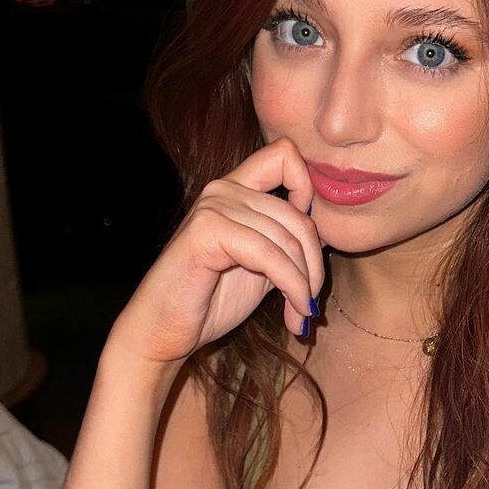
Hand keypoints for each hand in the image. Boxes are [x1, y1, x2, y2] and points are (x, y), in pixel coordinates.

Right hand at [106, 137, 322, 370]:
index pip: (284, 155)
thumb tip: (324, 236)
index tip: (311, 242)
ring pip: (288, 237)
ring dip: (304, 284)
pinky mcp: (206, 231)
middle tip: (310, 303)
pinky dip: (290, 286)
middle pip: (299, 213)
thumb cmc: (210, 301)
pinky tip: (293, 314)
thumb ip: (285, 242)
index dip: (308, 190)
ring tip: (300, 313)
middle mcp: (224, 189)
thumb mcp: (261, 266)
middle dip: (314, 265)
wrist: (164, 332)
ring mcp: (213, 206)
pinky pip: (269, 254)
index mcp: (236, 189)